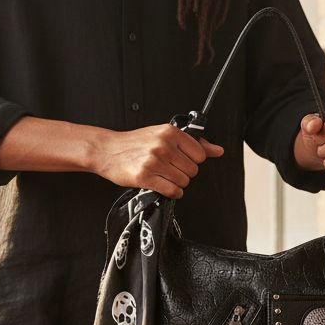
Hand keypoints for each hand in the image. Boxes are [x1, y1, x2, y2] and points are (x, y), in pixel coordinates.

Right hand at [95, 124, 223, 198]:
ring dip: (177, 183)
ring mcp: (154, 161)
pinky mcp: (145, 177)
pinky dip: (172, 192)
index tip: (181, 160)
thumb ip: (193, 143)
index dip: (192, 160)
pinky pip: (172, 190)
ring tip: (164, 176)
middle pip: (193, 170)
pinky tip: (164, 186)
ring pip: (183, 181)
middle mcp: (163, 146)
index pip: (200, 154)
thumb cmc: (134, 143)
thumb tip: (218, 150)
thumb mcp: (163, 135)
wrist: (107, 150)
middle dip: (184, 173)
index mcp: (170, 133)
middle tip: (170, 169)